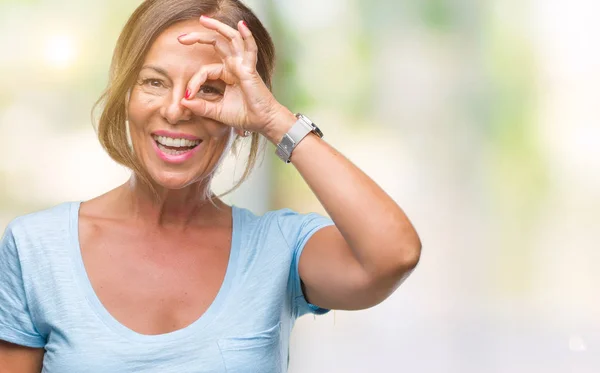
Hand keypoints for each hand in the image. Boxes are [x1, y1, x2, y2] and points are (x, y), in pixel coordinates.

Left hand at [178, 16, 286, 135]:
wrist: (263, 122)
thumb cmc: (245, 115)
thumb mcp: (217, 111)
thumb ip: (201, 106)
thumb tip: (182, 102)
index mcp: (227, 74)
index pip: (204, 71)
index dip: (194, 82)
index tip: (187, 96)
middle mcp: (234, 66)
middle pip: (216, 44)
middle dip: (198, 37)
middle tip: (181, 38)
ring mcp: (243, 65)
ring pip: (231, 39)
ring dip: (218, 27)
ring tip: (204, 19)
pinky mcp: (250, 69)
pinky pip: (249, 49)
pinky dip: (247, 36)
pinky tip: (242, 25)